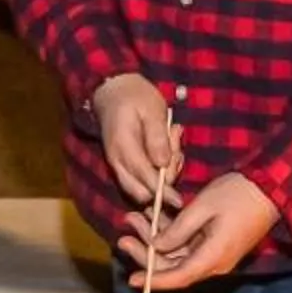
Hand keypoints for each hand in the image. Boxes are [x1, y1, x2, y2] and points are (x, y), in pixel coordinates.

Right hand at [93, 72, 181, 206]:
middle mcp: (116, 161)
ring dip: (162, 175)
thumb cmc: (135, 97)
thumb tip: (162, 164)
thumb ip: (156, 137)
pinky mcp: (122, 166)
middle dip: (164, 183)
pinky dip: (157, 173)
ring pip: (140, 189)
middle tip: (176, 151)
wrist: (112, 91)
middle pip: (141, 192)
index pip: (144, 177)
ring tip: (171, 138)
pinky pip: (140, 180)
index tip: (178, 201)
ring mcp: (117, 165)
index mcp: (123, 146)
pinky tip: (166, 148)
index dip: (162, 192)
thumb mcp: (151, 109)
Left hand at [122, 172, 277, 290]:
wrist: (271, 188)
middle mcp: (213, 262)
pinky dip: (171, 234)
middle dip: (146, 253)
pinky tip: (155, 216)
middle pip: (174, 268)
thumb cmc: (237, 195)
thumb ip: (177, 230)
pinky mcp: (216, 244)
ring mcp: (216, 254)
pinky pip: (189, 246)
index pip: (177, 278)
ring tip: (135, 218)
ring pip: (178, 256)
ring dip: (156, 240)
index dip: (152, 280)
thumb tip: (155, 246)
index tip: (131, 279)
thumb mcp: (202, 208)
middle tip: (124, 235)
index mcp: (212, 257)